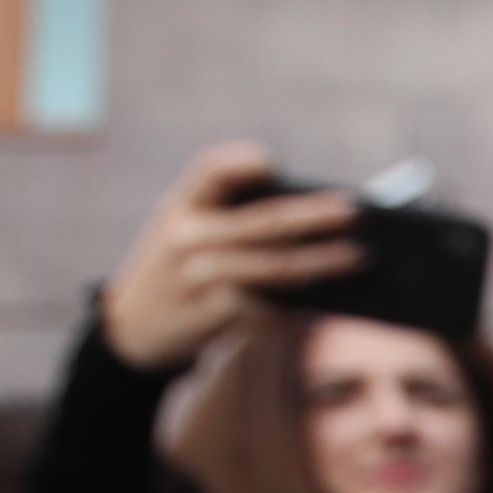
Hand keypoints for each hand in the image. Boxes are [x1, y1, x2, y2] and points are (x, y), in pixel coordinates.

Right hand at [97, 143, 365, 371]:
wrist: (132, 329)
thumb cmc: (176, 270)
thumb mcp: (183, 230)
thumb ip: (228, 218)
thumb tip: (312, 222)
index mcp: (181, 205)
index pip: (210, 171)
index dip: (240, 163)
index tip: (272, 163)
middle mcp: (187, 237)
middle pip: (263, 222)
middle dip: (316, 216)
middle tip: (357, 211)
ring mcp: (198, 277)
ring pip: (275, 268)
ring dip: (323, 262)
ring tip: (360, 255)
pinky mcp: (211, 314)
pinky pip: (267, 307)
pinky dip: (300, 303)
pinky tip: (330, 299)